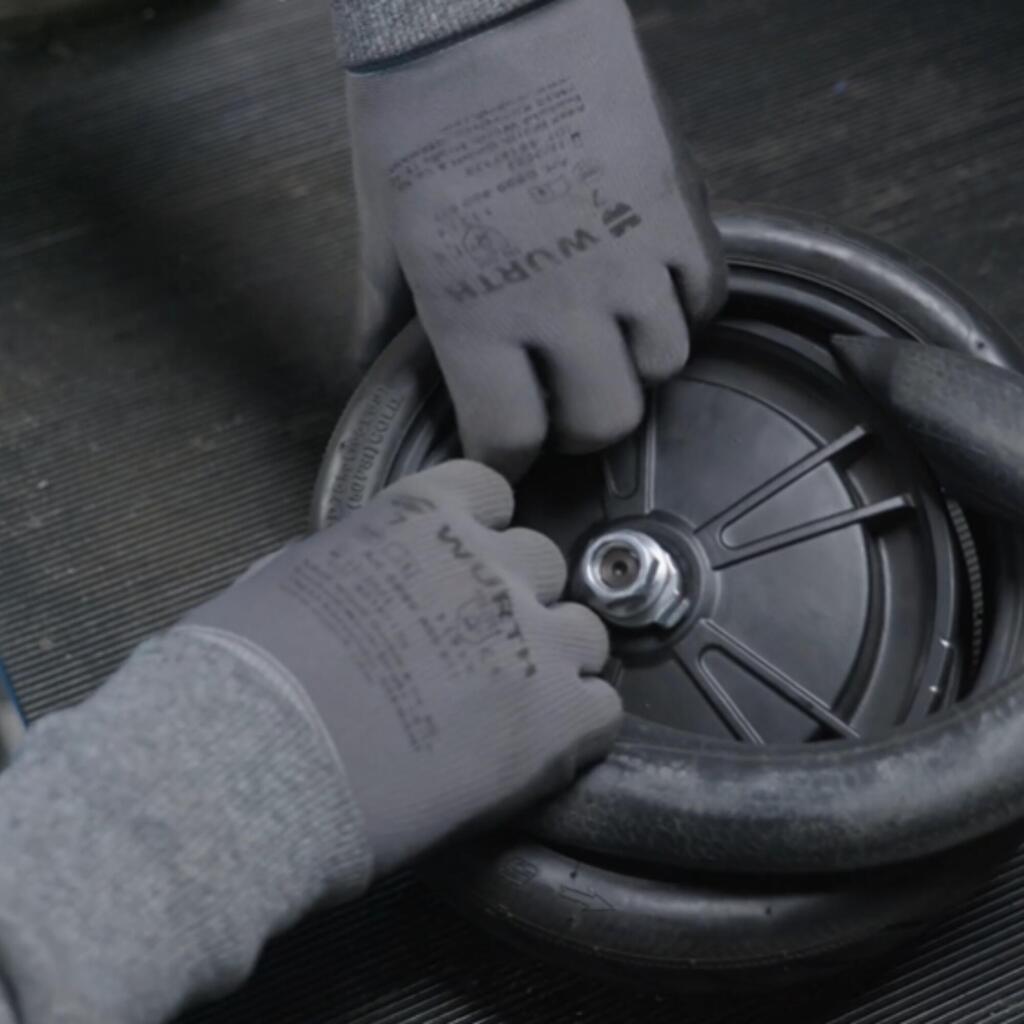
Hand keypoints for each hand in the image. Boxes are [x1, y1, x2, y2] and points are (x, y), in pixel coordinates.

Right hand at [187, 461, 620, 875]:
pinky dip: (577, 728)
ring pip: (583, 634)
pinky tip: (534, 751)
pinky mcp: (557, 718)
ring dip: (554, 663)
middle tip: (475, 653)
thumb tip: (364, 576)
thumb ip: (355, 560)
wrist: (253, 763)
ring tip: (509, 708)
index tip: (462, 568)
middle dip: (513, 601)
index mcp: (423, 515)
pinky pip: (602, 709)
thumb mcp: (288, 577)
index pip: (489, 493)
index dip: (479, 534)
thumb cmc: (245, 674)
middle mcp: (490, 563)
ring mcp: (532, 638)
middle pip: (539, 565)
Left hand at [348, 0, 725, 478]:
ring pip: (665, 367)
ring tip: (612, 337)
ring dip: (637, 366)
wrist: (482, 7)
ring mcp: (629, 257)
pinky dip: (685, 307)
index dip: (510, 457)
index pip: (511, 439)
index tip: (511, 449)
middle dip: (581, 427)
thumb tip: (362, 371)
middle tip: (565, 401)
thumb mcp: (382, 228)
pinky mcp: (678, 209)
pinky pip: (706, 296)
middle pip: (603, 422)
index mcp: (474, 318)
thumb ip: (378, 316)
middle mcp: (560, 305)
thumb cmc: (415, 112)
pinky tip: (654, 288)